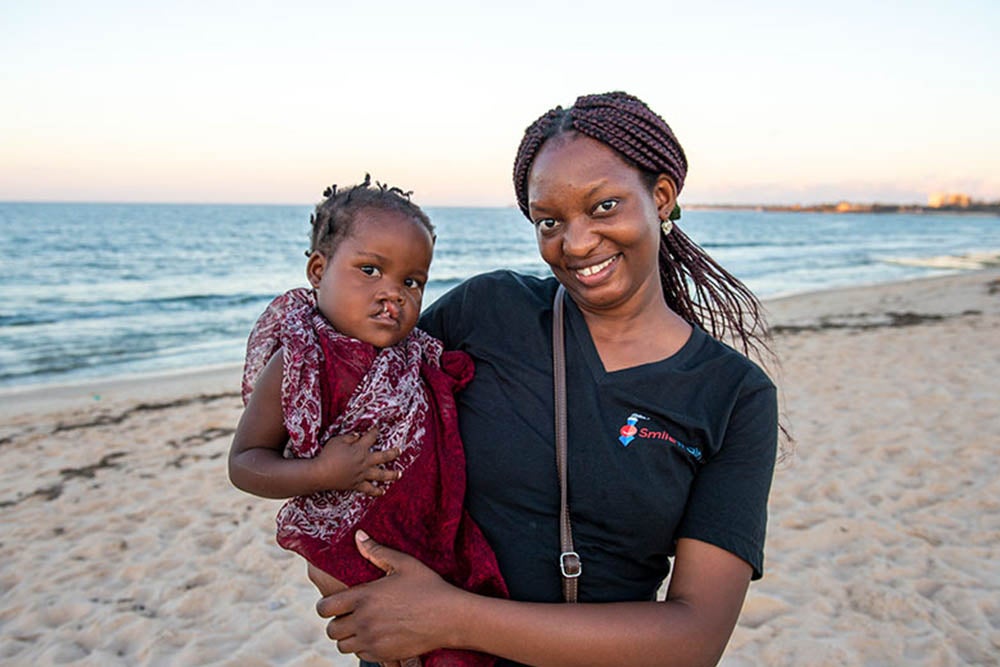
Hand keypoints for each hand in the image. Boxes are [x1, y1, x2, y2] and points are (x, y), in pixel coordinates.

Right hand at [312, 428, 400, 495]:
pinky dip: (376, 491)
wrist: (320, 474)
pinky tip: (382, 492)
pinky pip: (369, 489)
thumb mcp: (337, 440)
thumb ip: (350, 437)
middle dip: (393, 453)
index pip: (371, 437)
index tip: (378, 428)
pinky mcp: (357, 485)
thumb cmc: (327, 455)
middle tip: (399, 451)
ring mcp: (362, 474)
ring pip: (381, 475)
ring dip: (392, 474)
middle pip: (383, 457)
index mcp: (360, 449)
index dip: (375, 431)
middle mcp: (364, 461)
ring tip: (399, 474)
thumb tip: (358, 436)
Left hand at [317, 531, 459, 661]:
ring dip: (348, 636)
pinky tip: (376, 635)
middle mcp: (364, 621)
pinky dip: (363, 647)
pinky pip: (361, 655)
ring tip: (361, 626)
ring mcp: (373, 640)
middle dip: (337, 622)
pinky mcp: (383, 655)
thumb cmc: (429, 586)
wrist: (450, 617)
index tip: (335, 603)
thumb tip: (358, 535)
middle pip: (330, 630)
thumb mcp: (404, 563)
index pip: (324, 608)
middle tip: (349, 615)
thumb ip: (376, 551)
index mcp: (364, 597)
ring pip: (342, 645)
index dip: (326, 605)